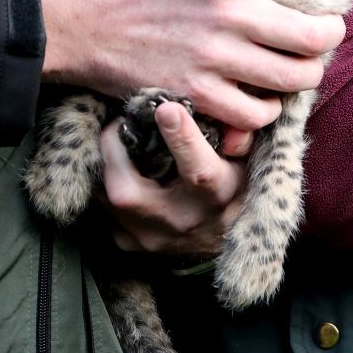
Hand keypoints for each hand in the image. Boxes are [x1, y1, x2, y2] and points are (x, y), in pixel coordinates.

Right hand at [29, 0, 345, 130]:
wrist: (68, 17)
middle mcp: (231, 17)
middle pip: (316, 37)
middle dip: (327, 41)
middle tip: (320, 41)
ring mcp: (214, 58)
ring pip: (293, 80)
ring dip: (301, 80)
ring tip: (292, 74)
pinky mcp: (194, 93)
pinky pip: (252, 114)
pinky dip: (262, 112)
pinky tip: (256, 101)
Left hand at [101, 102, 245, 255]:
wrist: (222, 239)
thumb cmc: (235, 190)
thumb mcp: (247, 162)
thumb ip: (239, 138)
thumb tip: (231, 116)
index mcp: (217, 197)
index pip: (199, 171)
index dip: (182, 139)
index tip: (167, 108)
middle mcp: (182, 222)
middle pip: (127, 193)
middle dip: (113, 151)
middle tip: (119, 124)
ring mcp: (151, 237)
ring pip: (105, 199)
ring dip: (107, 166)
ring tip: (118, 142)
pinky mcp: (130, 243)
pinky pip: (105, 210)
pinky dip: (109, 184)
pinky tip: (121, 171)